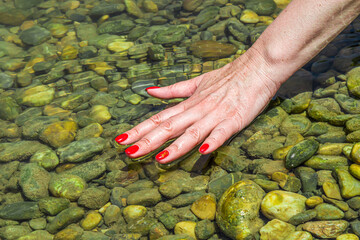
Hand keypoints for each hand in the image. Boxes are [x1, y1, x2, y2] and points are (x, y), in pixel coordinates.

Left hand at [115, 50, 279, 163]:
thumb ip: (173, 90)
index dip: (140, 129)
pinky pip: (222, 132)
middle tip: (128, 152)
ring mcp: (215, 115)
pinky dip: (213, 140)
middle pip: (169, 127)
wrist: (257, 67)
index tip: (122, 139)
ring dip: (176, 146)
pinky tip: (204, 151)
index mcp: (189, 103)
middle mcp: (197, 110)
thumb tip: (149, 91)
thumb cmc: (227, 77)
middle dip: (148, 141)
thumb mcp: (197, 82)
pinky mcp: (234, 120)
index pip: (159, 118)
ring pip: (192, 132)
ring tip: (159, 159)